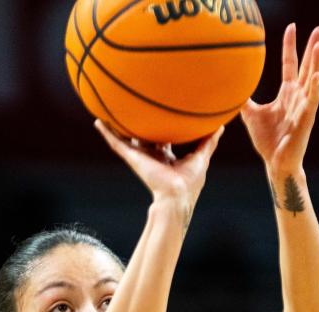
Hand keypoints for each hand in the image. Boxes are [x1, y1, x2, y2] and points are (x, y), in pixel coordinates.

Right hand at [94, 120, 224, 211]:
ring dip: (117, 127)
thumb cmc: (190, 182)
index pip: (162, 140)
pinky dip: (106, 133)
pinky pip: (116, 143)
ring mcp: (140, 156)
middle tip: (135, 108)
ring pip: (126, 139)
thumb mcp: (202, 157)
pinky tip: (98, 122)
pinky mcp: (132, 158)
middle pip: (143, 137)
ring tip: (108, 111)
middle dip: (139, 126)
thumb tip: (220, 126)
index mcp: (166, 157)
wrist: (177, 195)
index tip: (160, 115)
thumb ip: (209, 141)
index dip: (161, 128)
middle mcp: (151, 156)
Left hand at [241, 23, 318, 173]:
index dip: (291, 46)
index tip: (292, 27)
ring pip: (313, 79)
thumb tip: (230, 87)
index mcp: (287, 93)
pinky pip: (312, 100)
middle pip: (307, 66)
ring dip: (317, 62)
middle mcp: (298, 96)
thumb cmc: (267, 140)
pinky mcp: (307, 118)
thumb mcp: (251, 114)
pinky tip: (317, 75)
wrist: (276, 163)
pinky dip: (315, 88)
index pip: (290, 64)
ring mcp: (304, 106)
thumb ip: (244, 99)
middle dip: (313, 47)